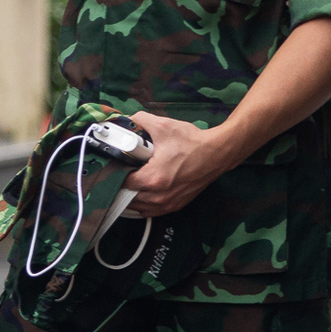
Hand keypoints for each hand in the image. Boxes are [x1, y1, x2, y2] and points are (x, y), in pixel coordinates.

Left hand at [120, 112, 244, 216]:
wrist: (217, 153)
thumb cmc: (191, 141)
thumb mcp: (163, 126)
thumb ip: (140, 120)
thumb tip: (126, 120)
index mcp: (152, 178)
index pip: (122, 183)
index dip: (114, 173)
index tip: (113, 165)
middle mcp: (158, 196)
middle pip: (127, 198)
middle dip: (121, 186)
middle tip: (119, 173)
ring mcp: (168, 204)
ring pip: (138, 208)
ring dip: (130, 197)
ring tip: (128, 182)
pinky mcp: (176, 206)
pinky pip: (151, 211)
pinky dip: (143, 204)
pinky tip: (140, 193)